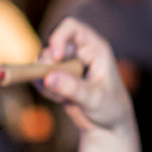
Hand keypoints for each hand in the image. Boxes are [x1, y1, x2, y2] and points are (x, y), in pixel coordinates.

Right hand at [39, 19, 136, 133]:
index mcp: (94, 47)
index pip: (71, 27)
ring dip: (46, 80)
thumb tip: (48, 77)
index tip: (55, 58)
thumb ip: (73, 88)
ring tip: (62, 98)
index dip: (59, 38)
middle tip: (52, 84)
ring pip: (43, 62)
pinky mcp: (58, 77)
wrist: (108, 124)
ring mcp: (67, 64)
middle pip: (52, 46)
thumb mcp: (94, 99)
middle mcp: (79, 51)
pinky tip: (59, 100)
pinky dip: (45, 88)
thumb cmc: (110, 107)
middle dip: (48, 65)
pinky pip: (41, 76)